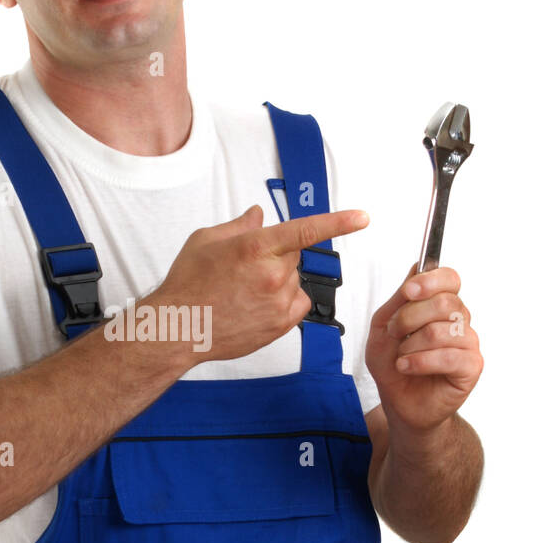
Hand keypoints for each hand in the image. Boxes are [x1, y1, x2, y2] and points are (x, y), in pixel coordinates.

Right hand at [151, 203, 369, 362]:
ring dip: (278, 279)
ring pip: (294, 279)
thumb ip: (239, 225)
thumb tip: (260, 215)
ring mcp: (279, 301)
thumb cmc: (188, 284)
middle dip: (277, 254)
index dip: (338, 222)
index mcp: (255, 247)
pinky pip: (297, 302)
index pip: (305, 230)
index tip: (362, 218)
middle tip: (246, 267)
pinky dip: (284, 299)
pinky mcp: (281, 324)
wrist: (180, 328)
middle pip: (294, 254)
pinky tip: (257, 305)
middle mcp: (272, 274)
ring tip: (244, 291)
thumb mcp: (206, 241)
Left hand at [366, 263, 483, 433]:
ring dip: (411, 345)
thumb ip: (399, 299)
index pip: (450, 278)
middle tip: (394, 333)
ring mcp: (468, 343)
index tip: (409, 291)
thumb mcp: (383, 328)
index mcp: (441, 305)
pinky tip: (407, 367)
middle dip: (409, 318)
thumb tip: (418, 268)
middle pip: (445, 302)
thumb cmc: (394, 365)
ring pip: (442, 331)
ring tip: (401, 356)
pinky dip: (420, 362)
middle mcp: (459, 320)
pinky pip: (449, 356)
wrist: (399, 403)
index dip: (431, 280)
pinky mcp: (472, 367)